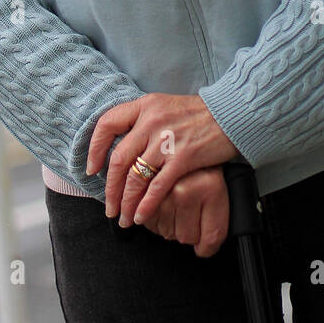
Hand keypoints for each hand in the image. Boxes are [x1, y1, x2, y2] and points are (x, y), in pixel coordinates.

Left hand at [86, 92, 238, 226]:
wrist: (231, 114)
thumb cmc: (200, 113)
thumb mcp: (166, 106)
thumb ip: (145, 121)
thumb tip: (124, 146)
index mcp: (145, 105)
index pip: (108, 124)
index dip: (95, 149)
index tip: (92, 169)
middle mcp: (151, 121)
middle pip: (119, 159)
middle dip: (110, 188)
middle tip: (109, 207)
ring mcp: (166, 140)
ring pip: (135, 177)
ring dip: (126, 202)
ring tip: (123, 217)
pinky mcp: (183, 158)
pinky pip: (157, 187)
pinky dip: (146, 204)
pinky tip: (141, 216)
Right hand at [140, 167, 229, 257]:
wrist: (182, 145)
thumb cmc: (201, 170)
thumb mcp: (218, 190)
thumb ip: (214, 222)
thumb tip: (200, 249)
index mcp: (211, 190)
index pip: (212, 237)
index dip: (207, 247)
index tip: (204, 245)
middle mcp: (187, 191)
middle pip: (187, 238)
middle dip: (188, 233)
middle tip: (190, 215)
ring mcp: (164, 190)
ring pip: (167, 233)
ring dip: (170, 227)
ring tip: (176, 208)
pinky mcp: (145, 190)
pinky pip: (149, 222)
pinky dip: (154, 220)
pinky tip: (161, 207)